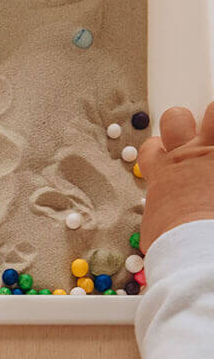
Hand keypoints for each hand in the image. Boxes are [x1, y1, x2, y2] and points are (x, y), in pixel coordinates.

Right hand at [139, 103, 213, 252]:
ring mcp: (212, 155)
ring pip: (213, 112)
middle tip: (197, 139)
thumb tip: (164, 221)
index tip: (167, 160)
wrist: (198, 247)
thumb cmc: (173, 244)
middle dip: (183, 124)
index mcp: (162, 173)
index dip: (158, 151)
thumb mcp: (156, 228)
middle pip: (175, 118)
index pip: (151, 147)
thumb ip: (162, 213)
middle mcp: (185, 157)